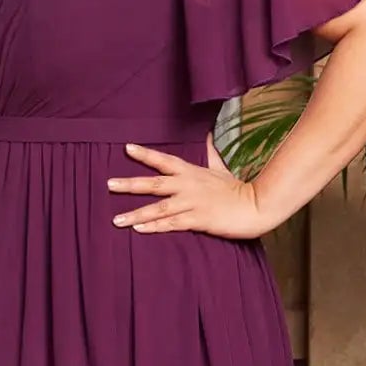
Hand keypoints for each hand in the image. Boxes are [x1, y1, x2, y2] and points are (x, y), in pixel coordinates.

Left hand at [107, 132, 270, 239]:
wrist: (256, 205)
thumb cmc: (237, 189)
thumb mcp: (221, 168)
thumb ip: (210, 154)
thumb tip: (208, 135)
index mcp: (192, 172)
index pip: (164, 160)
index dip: (145, 154)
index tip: (126, 148)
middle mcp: (188, 185)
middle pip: (154, 183)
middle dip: (130, 184)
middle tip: (109, 184)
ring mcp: (192, 203)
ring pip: (158, 208)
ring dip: (136, 213)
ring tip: (116, 219)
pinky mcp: (198, 220)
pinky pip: (171, 224)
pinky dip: (154, 227)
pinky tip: (138, 230)